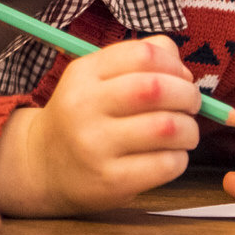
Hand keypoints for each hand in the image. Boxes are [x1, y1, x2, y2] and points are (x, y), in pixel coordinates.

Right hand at [0, 35, 199, 215]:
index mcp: (84, 73)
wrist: (43, 165)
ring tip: (185, 133)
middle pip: (156, 89)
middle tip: (192, 105)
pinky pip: (165, 164)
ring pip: (167, 128)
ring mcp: (95, 146)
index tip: (181, 77)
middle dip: (188, 95)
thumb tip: (183, 70)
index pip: (143, 54)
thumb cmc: (83, 117)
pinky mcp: (110, 180)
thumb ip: (137, 61)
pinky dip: (180, 158)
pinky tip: (171, 156)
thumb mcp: (95, 79)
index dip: (173, 64)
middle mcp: (85, 106)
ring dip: (189, 129)